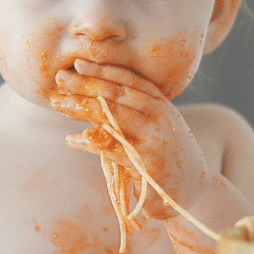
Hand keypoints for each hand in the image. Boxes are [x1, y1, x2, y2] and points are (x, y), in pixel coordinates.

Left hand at [48, 59, 210, 220]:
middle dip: (86, 84)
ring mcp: (154, 139)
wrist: (195, 190)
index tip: (78, 62)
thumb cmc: (167, 156)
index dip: (103, 70)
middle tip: (60, 78)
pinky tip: (70, 139)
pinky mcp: (146, 163)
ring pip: (112, 117)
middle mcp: (160, 117)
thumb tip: (90, 97)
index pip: (130, 80)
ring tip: (58, 103)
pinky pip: (110, 148)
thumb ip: (132, 112)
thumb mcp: (157, 128)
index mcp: (161, 105)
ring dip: (81, 107)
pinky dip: (87, 143)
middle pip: (117, 95)